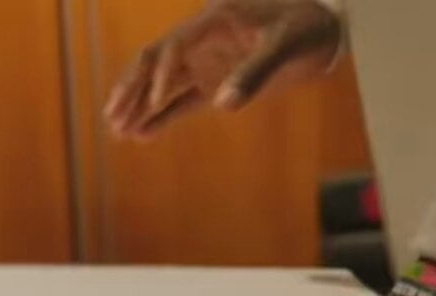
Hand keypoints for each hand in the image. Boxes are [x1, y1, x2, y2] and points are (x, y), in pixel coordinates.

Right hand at [105, 0, 341, 138]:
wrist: (323, 28)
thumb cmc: (305, 27)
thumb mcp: (285, 45)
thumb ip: (255, 73)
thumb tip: (222, 104)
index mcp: (213, 22)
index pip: (174, 47)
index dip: (161, 74)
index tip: (155, 102)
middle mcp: (201, 41)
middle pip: (155, 63)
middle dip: (133, 89)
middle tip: (113, 117)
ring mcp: (206, 63)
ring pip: (162, 84)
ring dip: (140, 105)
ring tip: (117, 130)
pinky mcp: (215, 82)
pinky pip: (181, 101)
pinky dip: (162, 116)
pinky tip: (141, 133)